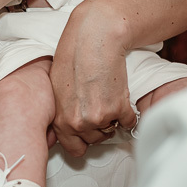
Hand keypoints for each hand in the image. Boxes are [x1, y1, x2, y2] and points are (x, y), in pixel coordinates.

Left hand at [50, 0, 137, 156]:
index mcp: (60, 119)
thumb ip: (63, 109)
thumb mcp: (57, 87)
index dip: (83, 140)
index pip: (74, 148)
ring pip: (112, 130)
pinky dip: (129, 112)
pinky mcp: (119, 108)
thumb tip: (73, 117)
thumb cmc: (73, 55)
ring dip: (114, 119)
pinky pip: (129, 121)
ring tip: (109, 97)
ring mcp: (99, 117)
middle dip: (99, 126)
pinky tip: (122, 96)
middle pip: (95, 139)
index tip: (89, 132)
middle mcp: (79, 123)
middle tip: (101, 107)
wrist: (93, 39)